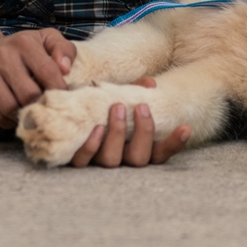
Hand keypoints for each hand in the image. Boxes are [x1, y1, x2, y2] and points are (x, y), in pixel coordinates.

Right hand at [0, 29, 76, 127]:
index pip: (47, 71)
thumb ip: (63, 49)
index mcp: (23, 43)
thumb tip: (66, 69)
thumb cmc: (17, 48)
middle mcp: (2, 56)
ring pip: (10, 108)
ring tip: (30, 113)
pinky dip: (8, 122)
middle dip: (40, 105)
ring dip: (24, 116)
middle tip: (46, 109)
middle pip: (28, 94)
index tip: (63, 98)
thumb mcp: (43, 39)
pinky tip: (14, 116)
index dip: (59, 89)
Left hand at [69, 78, 191, 166]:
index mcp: (135, 149)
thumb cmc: (100, 111)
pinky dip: (90, 146)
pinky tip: (95, 129)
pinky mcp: (77, 161)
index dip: (174, 143)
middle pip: (138, 158)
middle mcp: (120, 160)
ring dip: (116, 134)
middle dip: (143, 132)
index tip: (185, 127)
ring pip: (112, 160)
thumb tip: (149, 83)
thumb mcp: (120, 101)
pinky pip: (83, 161)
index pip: (161, 153)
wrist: (61, 122)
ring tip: (117, 108)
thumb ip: (135, 94)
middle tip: (141, 107)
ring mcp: (98, 163)